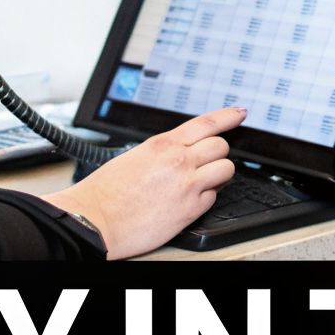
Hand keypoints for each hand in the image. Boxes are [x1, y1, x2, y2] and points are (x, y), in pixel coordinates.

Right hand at [48, 107, 242, 258]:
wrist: (94, 220)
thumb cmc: (106, 192)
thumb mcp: (135, 157)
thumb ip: (163, 151)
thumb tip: (181, 151)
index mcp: (163, 144)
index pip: (206, 123)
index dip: (228, 116)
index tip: (240, 113)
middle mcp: (179, 161)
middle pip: (221, 146)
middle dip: (217, 153)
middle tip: (207, 161)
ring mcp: (187, 185)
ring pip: (226, 169)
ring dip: (219, 174)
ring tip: (203, 181)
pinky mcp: (191, 210)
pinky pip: (214, 197)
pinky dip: (207, 197)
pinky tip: (190, 200)